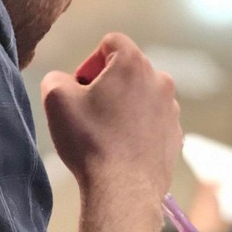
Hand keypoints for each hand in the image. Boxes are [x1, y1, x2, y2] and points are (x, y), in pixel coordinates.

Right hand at [41, 32, 181, 201]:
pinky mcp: (176, 135)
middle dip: (107, 84)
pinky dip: (138, 128)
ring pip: (141, 96)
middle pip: (128, 70)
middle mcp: (160, 80)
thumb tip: (66, 82)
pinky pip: (152, 121)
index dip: (90, 62)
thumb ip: (56, 78)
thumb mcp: (56, 100)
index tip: (81, 90)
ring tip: (106, 134)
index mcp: (134, 63)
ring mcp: (172, 109)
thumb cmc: (90, 140)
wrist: (124, 189)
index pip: (111, 43)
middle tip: (89, 112)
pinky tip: (121, 149)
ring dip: (124, 106)